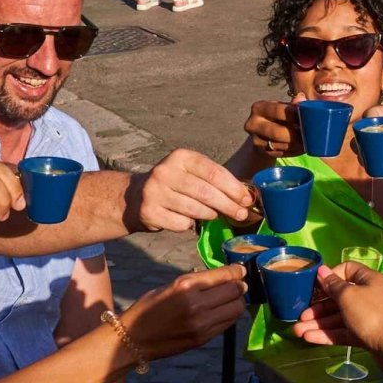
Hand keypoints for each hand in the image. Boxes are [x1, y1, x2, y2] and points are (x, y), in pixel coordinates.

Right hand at [120, 264, 246, 361]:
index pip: (224, 276)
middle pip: (235, 291)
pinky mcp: (203, 338)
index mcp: (186, 286)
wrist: (134, 339)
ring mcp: (202, 324)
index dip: (237, 271)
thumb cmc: (149, 308)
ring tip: (232, 299)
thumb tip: (222, 276)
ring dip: (238, 302)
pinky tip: (223, 312)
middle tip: (239, 284)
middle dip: (240, 286)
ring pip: (236, 309)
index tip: (240, 270)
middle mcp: (197, 304)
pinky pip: (228, 323)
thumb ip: (196, 281)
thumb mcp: (170, 286)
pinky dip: (230, 316)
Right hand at [132, 149, 253, 231]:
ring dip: (210, 215)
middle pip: (206, 192)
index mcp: (180, 157)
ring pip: (196, 210)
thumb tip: (245, 197)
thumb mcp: (192, 173)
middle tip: (241, 215)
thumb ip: (215, 180)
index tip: (246, 199)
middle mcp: (165, 171)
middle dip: (228, 205)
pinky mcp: (149, 211)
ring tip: (214, 215)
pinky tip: (188, 220)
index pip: (214, 172)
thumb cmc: (175, 185)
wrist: (136, 197)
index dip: (233, 188)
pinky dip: (190, 225)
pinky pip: (182, 224)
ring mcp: (155, 192)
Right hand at [243, 94, 305, 161]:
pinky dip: (294, 151)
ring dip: (297, 145)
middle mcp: (253, 124)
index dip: (294, 115)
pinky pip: (280, 154)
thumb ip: (293, 104)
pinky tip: (302, 148)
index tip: (309, 119)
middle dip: (296, 135)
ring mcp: (256, 140)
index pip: (278, 111)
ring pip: (280, 145)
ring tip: (309, 141)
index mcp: (259, 108)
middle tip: (311, 134)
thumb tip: (301, 97)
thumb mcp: (284, 107)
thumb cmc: (279, 116)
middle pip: (277, 132)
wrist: (265, 133)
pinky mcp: (261, 152)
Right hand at [292, 262, 382, 351]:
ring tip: (298, 331)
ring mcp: (367, 317)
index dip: (330, 276)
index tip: (315, 286)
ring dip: (318, 323)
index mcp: (368, 280)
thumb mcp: (349, 296)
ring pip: (338, 317)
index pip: (347, 270)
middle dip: (318, 307)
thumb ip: (333, 285)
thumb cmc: (371, 314)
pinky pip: (343, 331)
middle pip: (339, 298)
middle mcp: (368, 296)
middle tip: (300, 316)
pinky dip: (327, 334)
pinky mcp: (365, 335)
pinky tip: (309, 338)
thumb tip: (322, 270)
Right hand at [364, 105, 382, 187]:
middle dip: (361, 136)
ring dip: (362, 152)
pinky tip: (375, 167)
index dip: (368, 118)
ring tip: (373, 156)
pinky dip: (368, 165)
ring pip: (362, 147)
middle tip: (369, 145)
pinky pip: (369, 164)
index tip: (370, 126)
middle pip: (363, 129)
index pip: (374, 113)